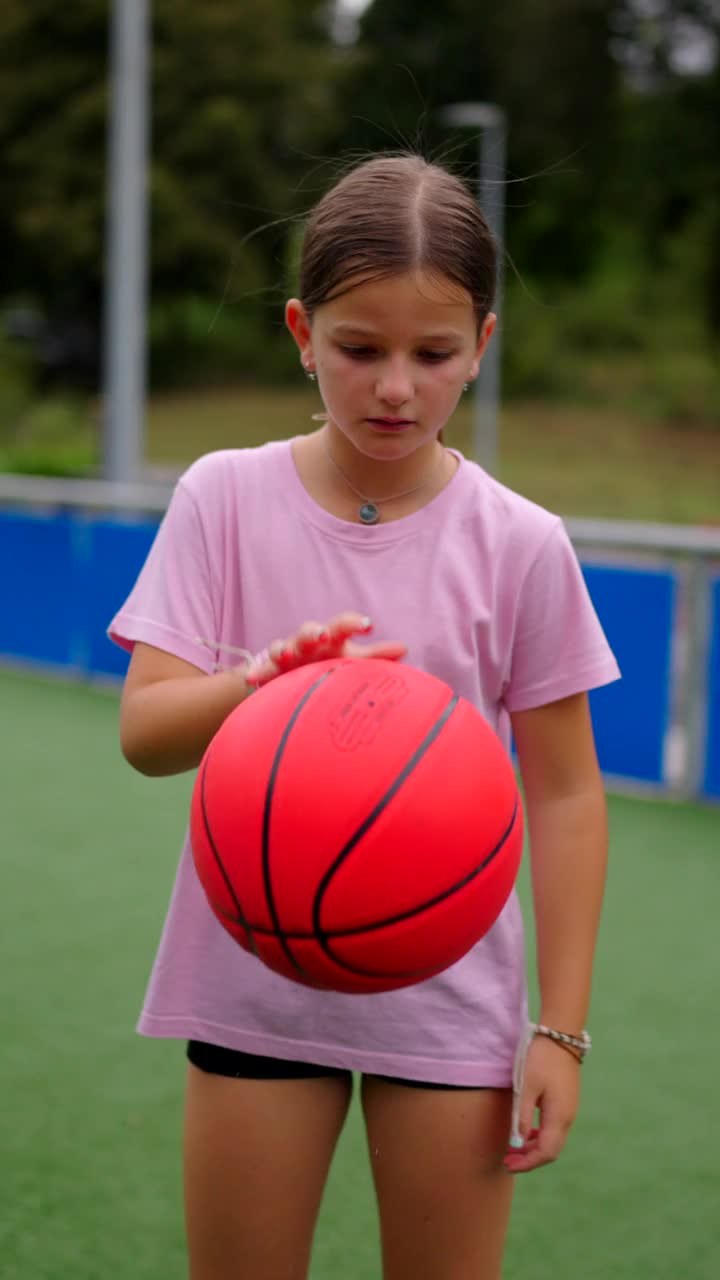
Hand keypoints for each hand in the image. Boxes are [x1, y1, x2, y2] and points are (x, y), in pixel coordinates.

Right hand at [245, 612, 407, 687]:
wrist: (289, 676)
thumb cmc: (327, 665)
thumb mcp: (350, 660)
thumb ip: (376, 656)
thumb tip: (404, 648)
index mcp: (330, 638)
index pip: (342, 625)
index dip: (353, 622)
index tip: (369, 625)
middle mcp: (307, 643)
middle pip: (309, 631)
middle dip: (314, 632)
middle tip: (322, 636)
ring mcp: (286, 655)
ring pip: (282, 646)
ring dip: (284, 649)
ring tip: (287, 655)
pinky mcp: (268, 670)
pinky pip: (261, 670)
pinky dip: (257, 672)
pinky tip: (253, 678)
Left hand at [503, 1035, 580, 1173]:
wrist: (561, 1036)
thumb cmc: (542, 1059)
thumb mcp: (527, 1086)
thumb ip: (522, 1115)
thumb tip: (517, 1141)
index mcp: (559, 1117)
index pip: (545, 1152)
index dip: (527, 1163)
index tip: (508, 1165)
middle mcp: (567, 1118)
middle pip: (550, 1150)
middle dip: (529, 1159)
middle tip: (507, 1161)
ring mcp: (568, 1110)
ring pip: (552, 1140)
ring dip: (533, 1148)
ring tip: (513, 1149)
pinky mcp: (566, 1103)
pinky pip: (553, 1128)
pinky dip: (539, 1136)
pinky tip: (525, 1132)